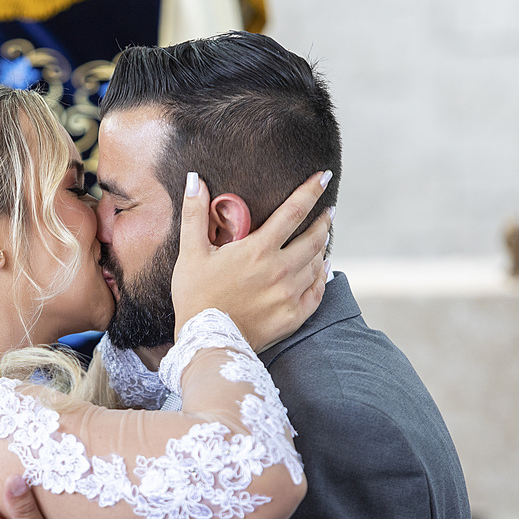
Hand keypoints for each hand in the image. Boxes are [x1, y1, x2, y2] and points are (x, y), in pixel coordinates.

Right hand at [171, 171, 333, 351]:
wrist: (206, 342)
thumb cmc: (195, 296)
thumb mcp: (190, 253)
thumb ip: (194, 215)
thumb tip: (194, 180)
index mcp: (258, 250)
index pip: (293, 211)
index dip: (310, 190)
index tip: (324, 176)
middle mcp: (280, 270)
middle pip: (314, 237)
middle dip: (324, 219)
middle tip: (328, 211)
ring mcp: (289, 295)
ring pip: (317, 263)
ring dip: (322, 246)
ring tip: (323, 236)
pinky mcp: (293, 316)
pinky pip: (317, 291)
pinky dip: (323, 276)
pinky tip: (324, 267)